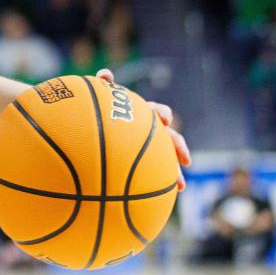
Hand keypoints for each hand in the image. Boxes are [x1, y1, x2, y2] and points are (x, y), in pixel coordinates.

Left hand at [96, 68, 190, 190]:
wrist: (89, 140)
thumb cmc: (94, 117)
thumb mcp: (98, 102)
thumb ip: (102, 87)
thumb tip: (106, 74)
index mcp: (140, 116)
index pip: (156, 111)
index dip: (162, 114)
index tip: (165, 119)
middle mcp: (147, 133)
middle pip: (169, 138)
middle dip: (179, 147)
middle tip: (186, 159)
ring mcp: (147, 151)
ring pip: (166, 161)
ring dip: (175, 172)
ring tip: (180, 185)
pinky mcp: (142, 168)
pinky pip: (153, 178)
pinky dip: (159, 187)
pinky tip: (157, 200)